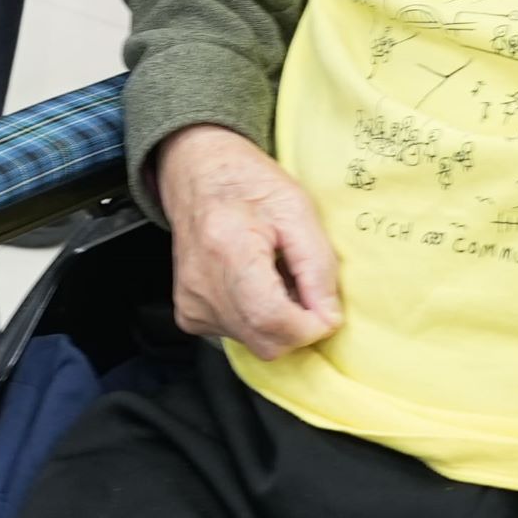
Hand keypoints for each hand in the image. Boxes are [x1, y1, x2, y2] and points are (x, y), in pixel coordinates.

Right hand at [155, 126, 341, 355]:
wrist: (197, 174)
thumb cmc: (248, 183)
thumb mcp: (298, 210)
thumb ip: (318, 267)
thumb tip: (329, 318)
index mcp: (228, 252)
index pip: (273, 320)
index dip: (310, 325)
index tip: (326, 306)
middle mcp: (202, 286)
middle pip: (266, 342)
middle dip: (298, 324)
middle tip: (302, 284)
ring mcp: (191, 304)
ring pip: (256, 343)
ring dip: (279, 320)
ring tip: (275, 275)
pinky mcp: (189, 315)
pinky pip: (239, 336)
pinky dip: (258, 318)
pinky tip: (255, 284)